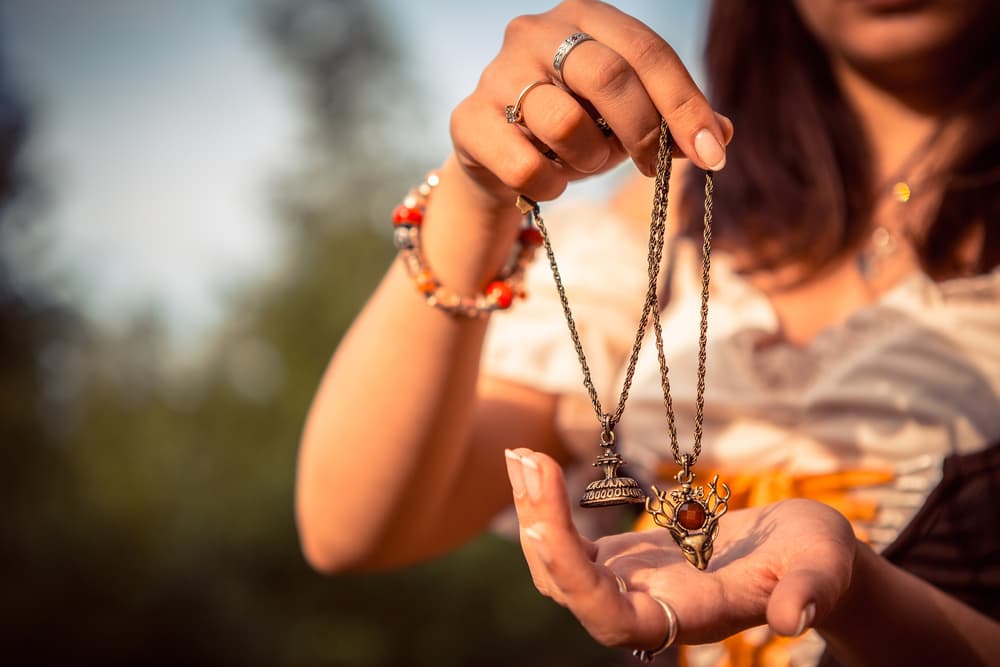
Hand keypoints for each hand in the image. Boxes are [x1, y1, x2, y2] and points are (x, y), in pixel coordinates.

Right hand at [451, 0, 733, 204]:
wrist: (498, 159)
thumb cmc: (573, 129)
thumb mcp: (626, 119)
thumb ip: (671, 121)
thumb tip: (723, 135)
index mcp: (584, 16)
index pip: (647, 51)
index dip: (685, 105)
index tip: (712, 153)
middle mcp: (536, 32)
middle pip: (608, 77)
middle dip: (643, 131)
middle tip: (652, 168)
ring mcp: (497, 73)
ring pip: (566, 125)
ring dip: (589, 160)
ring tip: (583, 164)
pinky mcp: (469, 120)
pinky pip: (526, 165)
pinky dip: (550, 186)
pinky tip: (547, 182)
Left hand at [504, 448, 856, 650]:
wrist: (804, 552)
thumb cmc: (817, 560)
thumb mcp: (823, 569)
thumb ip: (809, 593)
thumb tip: (794, 622)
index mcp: (691, 616)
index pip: (619, 622)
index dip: (577, 583)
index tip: (547, 527)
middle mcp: (651, 607)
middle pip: (573, 592)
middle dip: (542, 530)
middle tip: (524, 459)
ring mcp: (633, 583)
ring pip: (562, 568)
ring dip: (534, 513)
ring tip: (518, 454)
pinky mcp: (626, 560)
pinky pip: (571, 543)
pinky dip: (547, 506)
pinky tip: (531, 462)